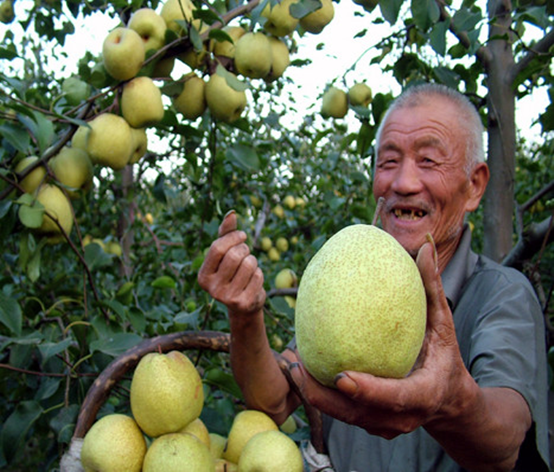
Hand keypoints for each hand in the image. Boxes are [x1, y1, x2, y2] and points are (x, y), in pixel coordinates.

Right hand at [197, 210, 265, 315]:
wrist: (243, 304)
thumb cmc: (232, 272)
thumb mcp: (226, 253)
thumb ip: (226, 233)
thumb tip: (231, 213)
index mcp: (203, 276)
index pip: (217, 248)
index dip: (233, 237)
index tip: (242, 235)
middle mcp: (212, 289)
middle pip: (234, 256)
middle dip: (245, 249)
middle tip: (246, 252)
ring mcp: (227, 298)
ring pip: (249, 264)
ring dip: (253, 260)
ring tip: (249, 266)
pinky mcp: (244, 303)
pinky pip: (258, 276)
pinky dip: (259, 273)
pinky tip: (253, 280)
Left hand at [289, 238, 472, 438]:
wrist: (451, 402)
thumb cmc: (446, 357)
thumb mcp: (444, 323)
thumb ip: (432, 288)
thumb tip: (424, 246)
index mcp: (423, 394)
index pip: (393, 397)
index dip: (367, 390)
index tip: (340, 376)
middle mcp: (401, 418)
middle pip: (356, 413)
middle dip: (322, 394)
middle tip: (296, 365)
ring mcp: (385, 426)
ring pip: (342, 416)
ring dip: (313, 394)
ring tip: (289, 364)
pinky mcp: (371, 425)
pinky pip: (341, 412)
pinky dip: (319, 394)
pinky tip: (299, 369)